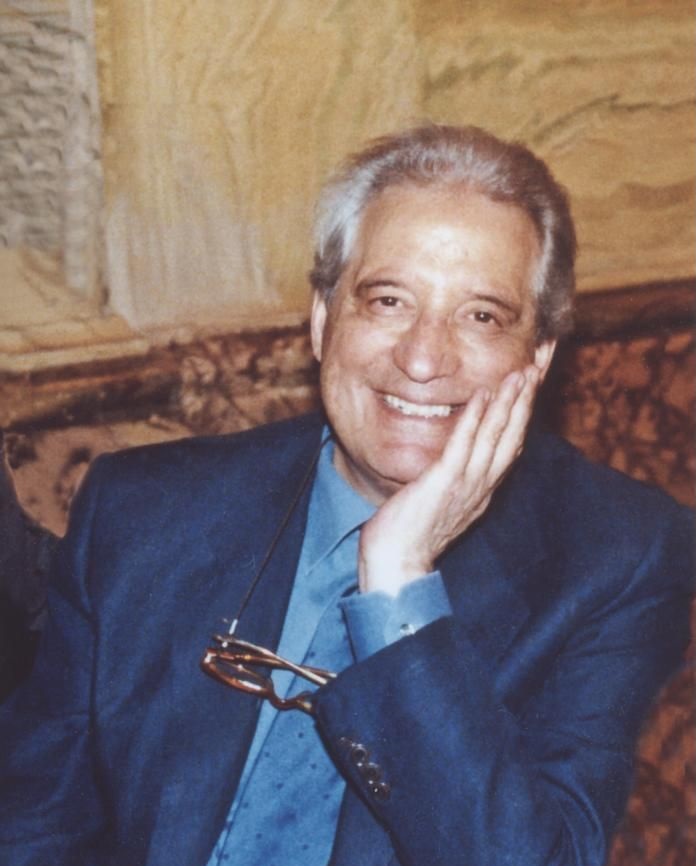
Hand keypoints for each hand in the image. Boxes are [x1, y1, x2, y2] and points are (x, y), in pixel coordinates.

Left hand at [358, 366, 540, 594]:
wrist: (396, 564)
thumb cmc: (411, 532)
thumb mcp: (441, 500)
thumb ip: (455, 477)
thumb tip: (457, 456)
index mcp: (483, 488)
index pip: (512, 442)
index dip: (525, 410)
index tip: (534, 379)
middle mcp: (482, 486)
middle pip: (514, 435)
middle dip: (528, 398)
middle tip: (541, 365)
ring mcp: (466, 485)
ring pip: (496, 437)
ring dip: (511, 403)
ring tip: (522, 372)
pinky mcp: (444, 484)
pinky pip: (463, 446)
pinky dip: (475, 419)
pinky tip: (483, 395)